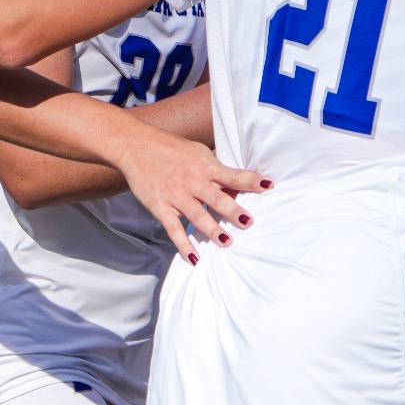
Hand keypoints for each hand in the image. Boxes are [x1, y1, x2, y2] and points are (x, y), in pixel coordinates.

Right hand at [116, 137, 270, 263]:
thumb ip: (214, 167)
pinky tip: (194, 259)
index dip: (250, 180)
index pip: (232, 174)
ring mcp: (176, 195)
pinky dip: (183, 245)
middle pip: (217, 198)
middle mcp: (192, 180)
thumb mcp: (197, 152)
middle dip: (233, 211)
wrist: (136, 145)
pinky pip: (174, 229)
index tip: (268, 186)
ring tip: (227, 242)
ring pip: (197, 215)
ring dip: (212, 230)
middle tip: (249, 222)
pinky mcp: (160, 206)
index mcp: (205, 166)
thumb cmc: (170, 148)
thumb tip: (235, 180)